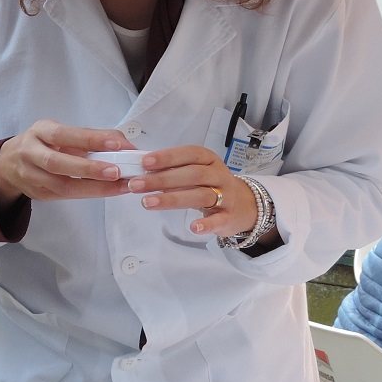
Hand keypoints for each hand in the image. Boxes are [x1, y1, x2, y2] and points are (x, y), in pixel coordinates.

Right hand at [0, 120, 134, 208]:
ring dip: (94, 187)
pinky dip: (89, 194)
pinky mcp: (38, 194)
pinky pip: (65, 196)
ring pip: (62, 186)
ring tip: (119, 186)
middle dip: (89, 169)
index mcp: (40, 131)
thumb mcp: (61, 132)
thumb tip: (125, 144)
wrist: (9, 163)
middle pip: (57, 163)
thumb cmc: (43, 144)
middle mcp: (31, 153)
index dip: (90, 139)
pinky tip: (107, 191)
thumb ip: (91, 137)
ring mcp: (32, 176)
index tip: (117, 144)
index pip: (64, 135)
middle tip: (117, 172)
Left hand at [127, 145, 258, 238]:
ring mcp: (226, 196)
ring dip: (173, 199)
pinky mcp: (230, 217)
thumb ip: (174, 171)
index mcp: (209, 160)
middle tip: (136, 185)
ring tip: (148, 203)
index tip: (145, 162)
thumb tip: (142, 171)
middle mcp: (219, 175)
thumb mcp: (197, 173)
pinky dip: (206, 224)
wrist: (245, 206)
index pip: (189, 154)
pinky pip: (219, 220)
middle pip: (192, 174)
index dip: (168, 157)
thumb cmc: (212, 186)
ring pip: (201, 195)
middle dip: (162, 179)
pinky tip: (192, 227)